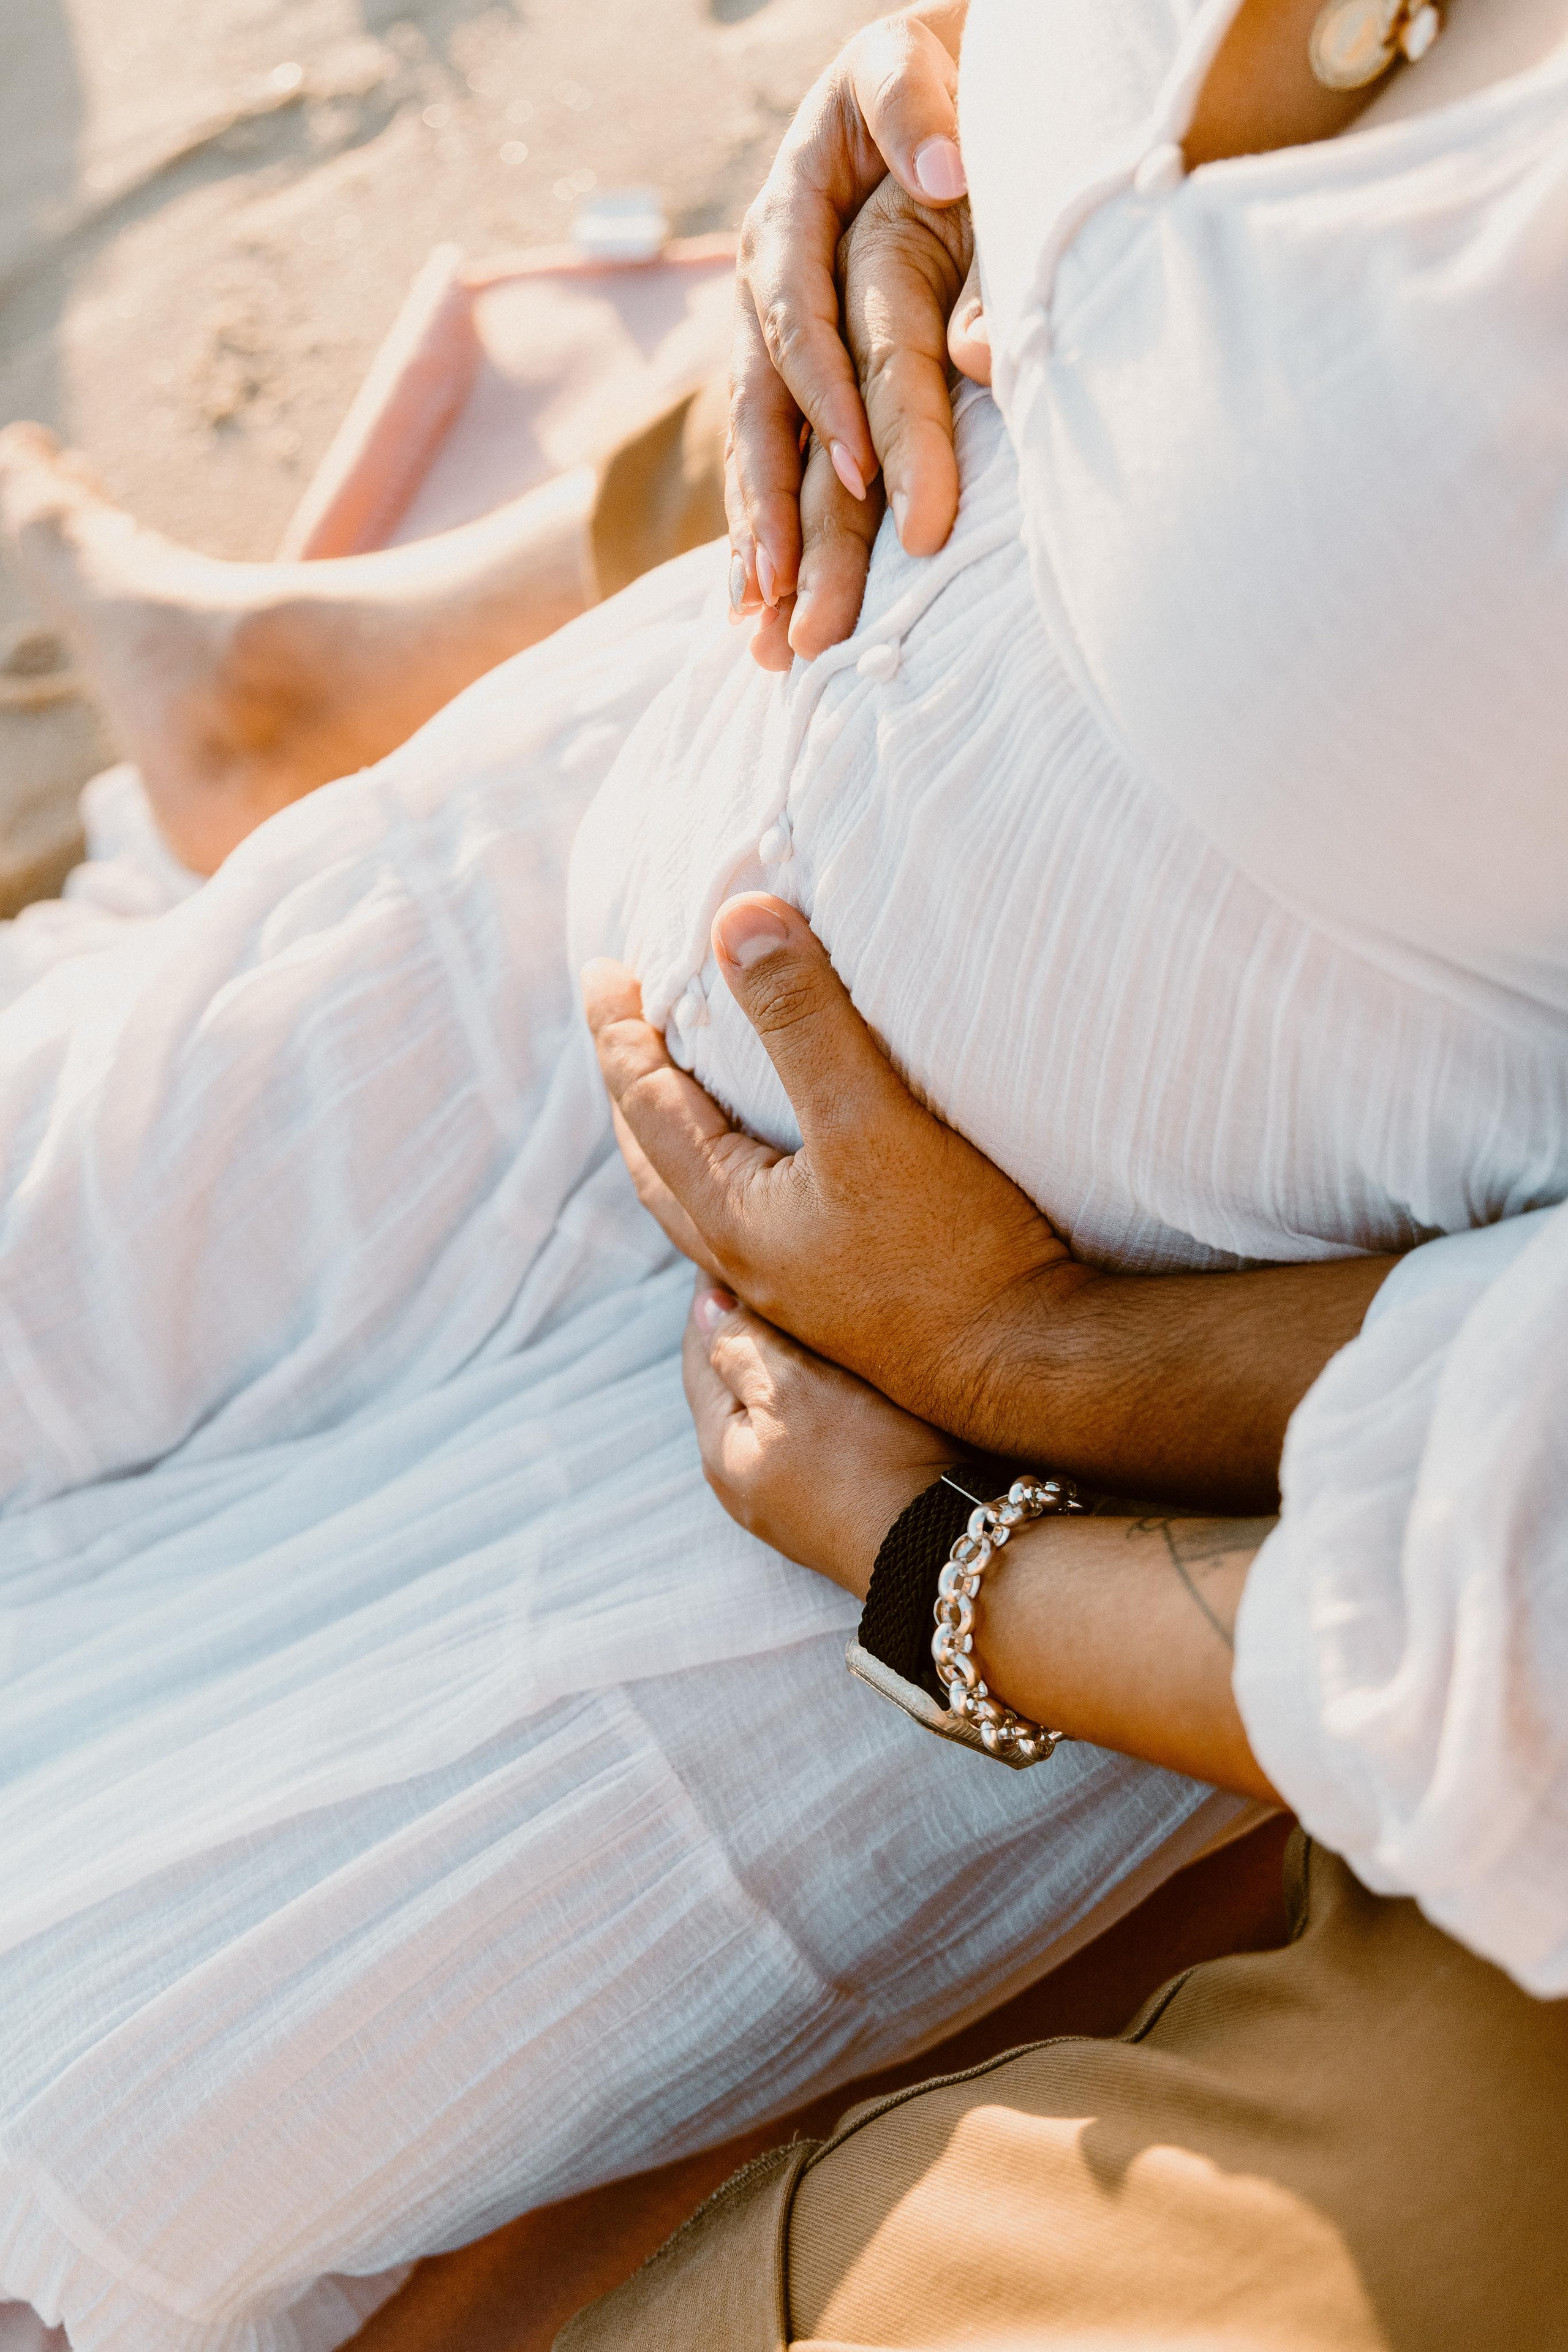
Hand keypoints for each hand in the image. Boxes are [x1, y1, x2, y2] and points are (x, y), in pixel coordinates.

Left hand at [585, 891, 1082, 1451]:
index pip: (644, 1104)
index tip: (604, 971)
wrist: (1030, 1365)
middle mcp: (746, 1259)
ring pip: (701, 1199)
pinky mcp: (844, 1295)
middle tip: (624, 1029)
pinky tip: (780, 1163)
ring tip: (686, 1090)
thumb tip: (735, 921)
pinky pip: (755, 1220)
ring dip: (680, 1138)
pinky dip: (739, 1170)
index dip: (619, 1032)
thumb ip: (803, 1022)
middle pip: (654, 1161)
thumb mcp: (869, 1120)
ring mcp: (793, 1286)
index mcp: (729, 1215)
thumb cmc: (952, 1253)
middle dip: (632, 1089)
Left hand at [683, 1277, 955, 1595]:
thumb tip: (707, 1309)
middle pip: (732, 1379)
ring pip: (774, 1406)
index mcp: (720, 1447)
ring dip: (786, 1359)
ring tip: (814, 1310)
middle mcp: (744, 1480)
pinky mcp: (834, 1507)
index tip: (730, 1238)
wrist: (945, 1552)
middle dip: (748, 1323)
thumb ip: (744, 1346)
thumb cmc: (871, 1464)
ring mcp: (788, 1500)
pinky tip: (847, 1377)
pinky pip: (810, 1433)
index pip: (700, 1346)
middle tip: (772, 1264)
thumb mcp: (796, 1391)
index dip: (714, 1288)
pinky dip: (817, 1394)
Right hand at [727, 4, 974, 665]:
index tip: (860, 475)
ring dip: (757, 546)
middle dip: (772, 512)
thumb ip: (918, 110)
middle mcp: (766, 286)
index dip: (825, 400)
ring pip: (756, 451)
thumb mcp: (911, 70)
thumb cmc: (926, 78)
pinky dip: (762, 534)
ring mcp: (769, 335)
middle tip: (784, 600)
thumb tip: (946, 174)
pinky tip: (757, 609)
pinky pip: (767, 461)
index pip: (799, 320)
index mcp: (791, 215)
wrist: (913, 84)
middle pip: (761, 411)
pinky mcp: (789, 373)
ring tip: (763, 634)